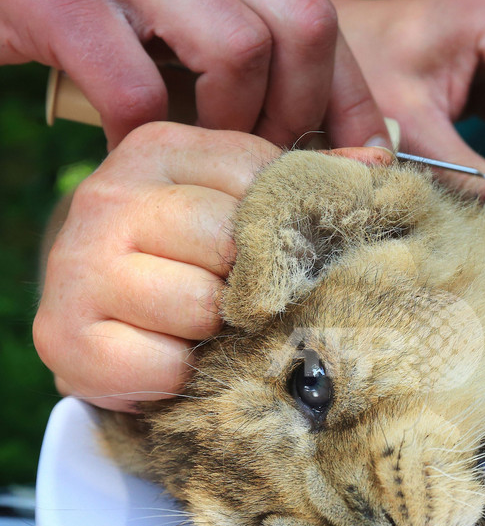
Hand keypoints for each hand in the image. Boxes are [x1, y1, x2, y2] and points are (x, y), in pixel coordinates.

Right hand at [0, 0, 388, 148]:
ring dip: (234, 124)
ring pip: (241, 49)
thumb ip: (242, 40)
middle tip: (273, 161)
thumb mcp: (180, 3)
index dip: (352, 98)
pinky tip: (131, 149)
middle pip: (305, 23)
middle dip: (303, 111)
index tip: (365, 160)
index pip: (321, 17)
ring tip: (204, 150)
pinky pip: (139, 90)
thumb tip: (324, 130)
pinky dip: (144, 137)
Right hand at [33, 123, 276, 410]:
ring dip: (215, 331)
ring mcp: (77, 265)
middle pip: (230, 243)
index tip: (282, 254)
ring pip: (200, 305)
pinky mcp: (64, 335)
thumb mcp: (240, 206)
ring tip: (201, 326)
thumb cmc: (190, 258)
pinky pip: (164, 366)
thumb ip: (304, 183)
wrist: (105, 325)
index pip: (261, 180)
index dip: (287, 230)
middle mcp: (109, 196)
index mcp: (159, 150)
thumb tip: (378, 162)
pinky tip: (170, 358)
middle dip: (248, 282)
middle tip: (236, 296)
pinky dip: (179, 375)